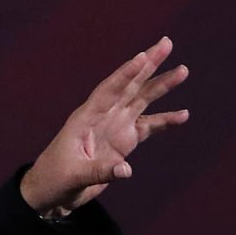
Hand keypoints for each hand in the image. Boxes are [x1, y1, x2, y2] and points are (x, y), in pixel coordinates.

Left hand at [20, 37, 188, 213]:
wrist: (52, 192)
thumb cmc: (55, 179)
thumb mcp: (74, 176)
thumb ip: (100, 172)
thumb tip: (126, 170)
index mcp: (85, 118)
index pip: (108, 90)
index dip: (125, 74)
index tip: (143, 56)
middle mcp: (101, 116)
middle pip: (128, 86)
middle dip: (147, 65)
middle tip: (166, 43)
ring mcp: (113, 127)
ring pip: (140, 100)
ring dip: (160, 86)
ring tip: (182, 70)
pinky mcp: (123, 141)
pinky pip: (147, 126)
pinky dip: (164, 120)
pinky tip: (183, 114)